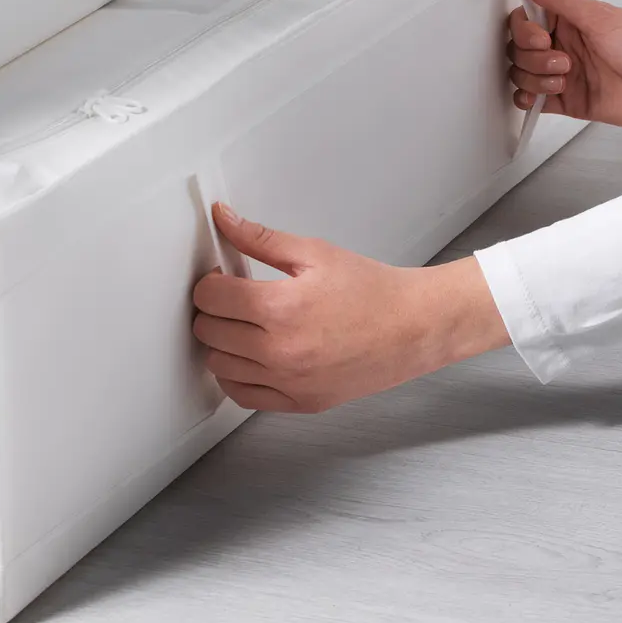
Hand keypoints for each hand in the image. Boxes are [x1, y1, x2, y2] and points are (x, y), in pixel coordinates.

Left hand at [192, 204, 509, 413]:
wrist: (413, 327)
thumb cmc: (371, 290)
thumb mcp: (314, 252)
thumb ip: (260, 238)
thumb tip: (224, 219)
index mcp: (281, 307)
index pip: (210, 297)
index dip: (210, 281)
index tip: (222, 277)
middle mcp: (280, 351)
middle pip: (208, 332)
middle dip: (213, 310)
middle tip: (233, 297)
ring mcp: (288, 382)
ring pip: (218, 365)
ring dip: (221, 342)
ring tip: (243, 324)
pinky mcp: (298, 402)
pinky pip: (242, 396)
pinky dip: (236, 375)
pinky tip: (249, 355)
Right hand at [510, 0, 621, 129]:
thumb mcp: (598, 16)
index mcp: (567, 21)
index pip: (522, 21)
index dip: (524, 31)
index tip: (543, 37)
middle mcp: (561, 45)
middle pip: (517, 49)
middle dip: (534, 58)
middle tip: (564, 61)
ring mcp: (560, 73)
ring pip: (520, 74)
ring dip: (536, 78)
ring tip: (566, 79)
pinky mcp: (563, 100)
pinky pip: (527, 100)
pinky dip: (527, 99)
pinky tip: (544, 96)